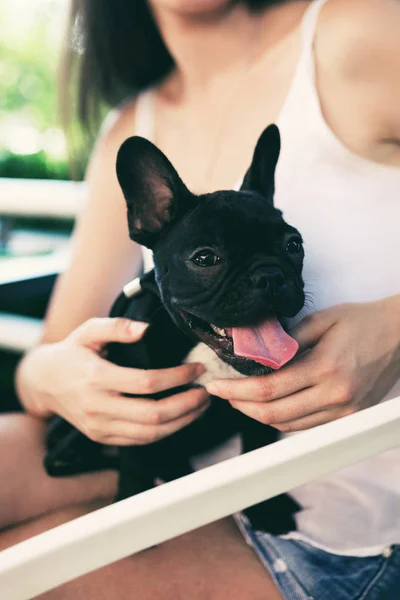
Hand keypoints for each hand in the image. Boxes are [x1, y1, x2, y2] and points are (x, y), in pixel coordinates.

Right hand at [17, 318, 208, 444]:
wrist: (43, 383)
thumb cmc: (71, 352)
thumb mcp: (88, 331)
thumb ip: (116, 327)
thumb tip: (146, 328)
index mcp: (97, 378)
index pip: (148, 383)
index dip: (177, 377)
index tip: (197, 368)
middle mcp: (98, 407)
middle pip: (153, 415)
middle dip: (187, 405)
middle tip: (206, 392)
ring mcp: (99, 427)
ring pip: (150, 434)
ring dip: (182, 422)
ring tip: (200, 406)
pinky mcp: (101, 437)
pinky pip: (139, 441)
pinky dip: (165, 432)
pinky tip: (180, 418)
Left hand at [206, 296, 399, 431]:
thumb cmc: (362, 321)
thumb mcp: (322, 320)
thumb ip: (288, 340)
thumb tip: (257, 355)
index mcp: (326, 368)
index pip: (268, 388)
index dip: (236, 390)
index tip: (216, 385)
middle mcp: (335, 396)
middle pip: (274, 415)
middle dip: (241, 405)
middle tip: (221, 393)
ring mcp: (344, 411)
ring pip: (288, 426)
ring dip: (259, 415)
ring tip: (240, 398)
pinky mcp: (350, 417)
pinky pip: (307, 426)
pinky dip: (283, 419)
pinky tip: (269, 405)